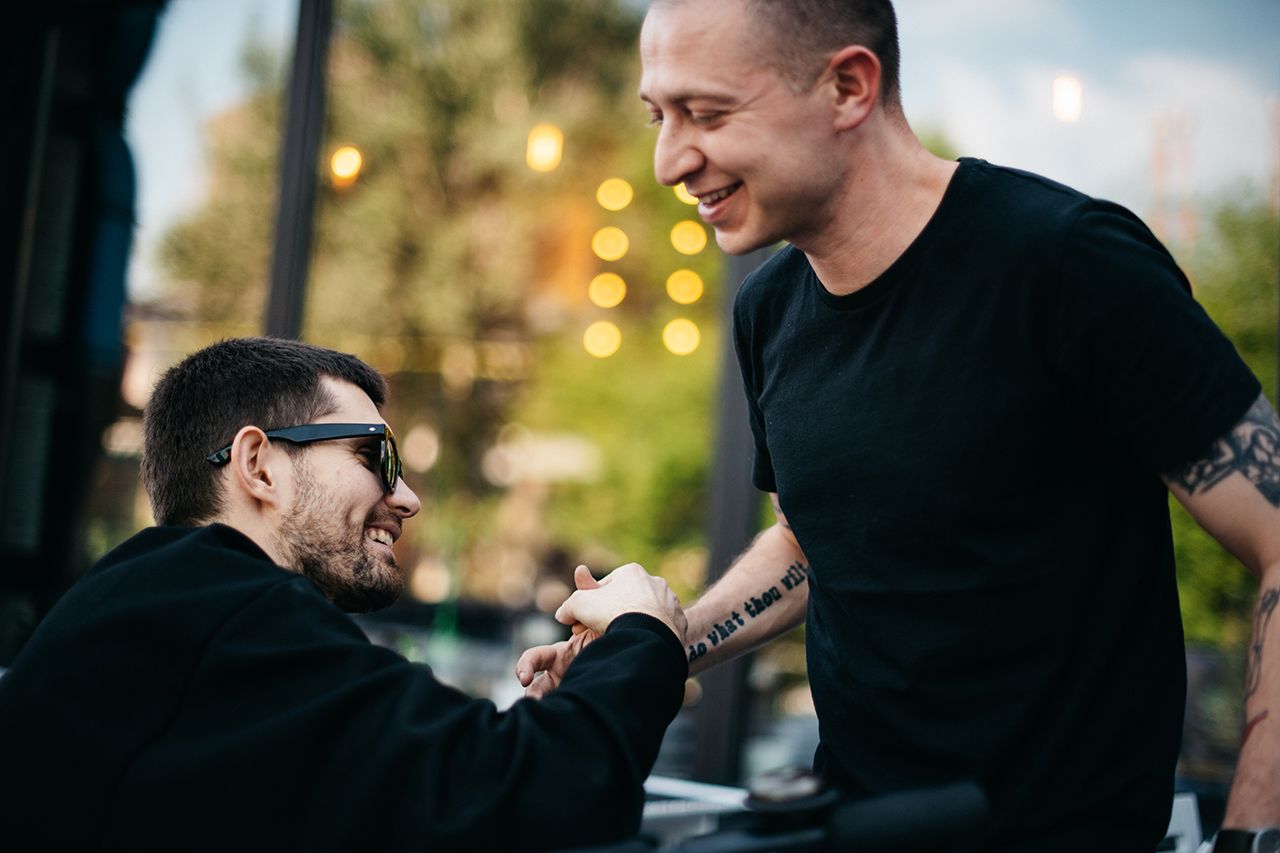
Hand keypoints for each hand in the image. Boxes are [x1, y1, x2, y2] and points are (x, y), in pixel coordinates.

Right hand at [514, 564, 685, 697]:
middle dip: (610, 616)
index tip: (581, 624)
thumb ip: (568, 606)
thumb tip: (563, 613)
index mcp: (632, 572)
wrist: (648, 635)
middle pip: (625, 601)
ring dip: (631, 626)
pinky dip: (648, 637)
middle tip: (596, 634)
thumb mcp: (579, 604)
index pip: (605, 588)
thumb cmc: (613, 614)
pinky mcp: (680, 623)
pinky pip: (660, 630)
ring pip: (644, 616)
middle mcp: (654, 583)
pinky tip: (637, 647)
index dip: (590, 606)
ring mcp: (670, 603)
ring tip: (617, 642)